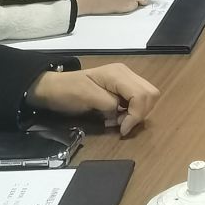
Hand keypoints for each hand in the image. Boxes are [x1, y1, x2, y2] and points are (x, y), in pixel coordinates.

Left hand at [27, 63, 160, 136]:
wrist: (54, 88)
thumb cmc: (67, 91)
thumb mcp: (86, 97)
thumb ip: (108, 103)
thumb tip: (122, 112)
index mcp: (118, 74)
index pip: (142, 95)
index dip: (136, 115)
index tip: (122, 130)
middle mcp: (126, 74)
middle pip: (150, 94)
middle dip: (140, 113)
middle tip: (121, 125)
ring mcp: (125, 80)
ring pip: (148, 97)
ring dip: (137, 113)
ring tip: (118, 121)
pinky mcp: (123, 87)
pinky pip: (138, 100)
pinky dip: (132, 112)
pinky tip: (117, 116)